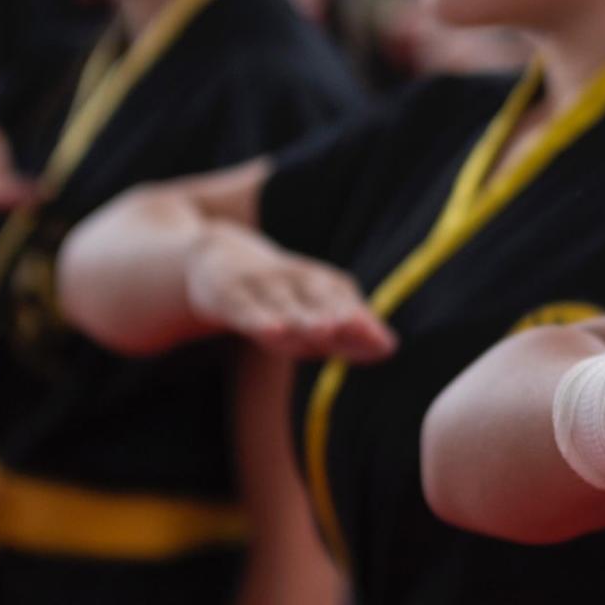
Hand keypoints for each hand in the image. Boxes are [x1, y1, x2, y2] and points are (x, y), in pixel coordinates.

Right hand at [185, 224, 395, 361]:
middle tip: (355, 330)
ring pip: (285, 303)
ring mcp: (260, 285)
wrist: (215, 257)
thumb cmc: (277, 293)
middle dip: (338, 316)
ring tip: (323, 331)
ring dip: (304, 317)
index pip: (345, 299)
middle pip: (318, 297)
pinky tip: (274, 332)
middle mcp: (292, 279)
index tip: (385, 344)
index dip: (363, 321)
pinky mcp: (229, 295)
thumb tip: (390, 347)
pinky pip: (246, 309)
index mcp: (317, 281)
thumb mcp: (311, 306)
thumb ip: (346, 329)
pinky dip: (260, 319)